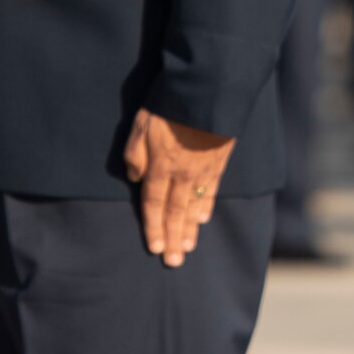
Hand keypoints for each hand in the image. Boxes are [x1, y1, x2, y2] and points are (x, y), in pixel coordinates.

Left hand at [123, 109, 235, 267]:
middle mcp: (181, 174)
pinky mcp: (218, 161)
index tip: (154, 248)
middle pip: (174, 212)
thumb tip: (134, 177)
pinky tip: (202, 219)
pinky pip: (211, 190)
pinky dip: (206, 206)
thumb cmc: (169, 104)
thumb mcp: (140, 124)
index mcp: (160, 166)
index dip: (152, 227)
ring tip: (187, 248)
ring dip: (189, 229)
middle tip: (174, 262)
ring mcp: (202, 169)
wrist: (208, 91)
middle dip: (172, 238)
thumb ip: (134, 153)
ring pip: (194, 206)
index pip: (153, 204)